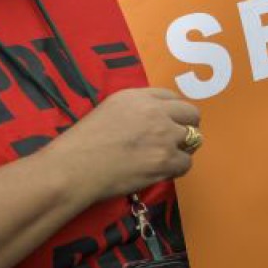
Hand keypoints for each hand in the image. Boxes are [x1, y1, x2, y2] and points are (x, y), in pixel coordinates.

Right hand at [43, 87, 200, 203]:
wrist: (74, 168)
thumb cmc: (82, 143)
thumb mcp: (108, 109)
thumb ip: (136, 109)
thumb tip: (153, 119)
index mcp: (139, 97)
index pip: (172, 96)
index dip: (173, 112)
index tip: (168, 122)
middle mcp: (156, 112)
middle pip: (191, 114)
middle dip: (186, 127)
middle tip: (174, 140)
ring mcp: (164, 136)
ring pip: (193, 140)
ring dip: (181, 149)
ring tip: (163, 158)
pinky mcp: (165, 160)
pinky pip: (186, 163)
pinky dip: (176, 169)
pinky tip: (160, 171)